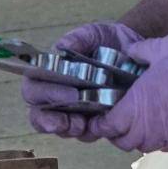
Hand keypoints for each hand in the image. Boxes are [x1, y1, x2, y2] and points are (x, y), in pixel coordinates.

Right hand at [13, 19, 151, 136]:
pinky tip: (97, 128)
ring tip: (83, 126)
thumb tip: (62, 48)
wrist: (134, 52)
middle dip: (51, 120)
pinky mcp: (90, 122)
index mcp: (48, 73)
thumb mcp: (93, 34)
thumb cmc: (105, 41)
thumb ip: (78, 38)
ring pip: (59, 127)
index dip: (44, 95)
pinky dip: (88, 133)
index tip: (67, 96)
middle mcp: (54, 95)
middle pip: (39, 114)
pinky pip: (83, 134)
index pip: (33, 88)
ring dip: (68, 129)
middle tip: (71, 120)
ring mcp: (71, 111)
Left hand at [93, 30, 167, 154]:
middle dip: (116, 133)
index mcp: (137, 108)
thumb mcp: (160, 47)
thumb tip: (129, 53)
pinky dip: (160, 137)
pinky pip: (167, 144)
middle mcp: (151, 129)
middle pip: (123, 142)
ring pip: (145, 146)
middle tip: (117, 118)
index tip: (98, 117)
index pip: (107, 127)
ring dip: (138, 137)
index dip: (99, 123)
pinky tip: (164, 121)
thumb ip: (138, 52)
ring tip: (140, 120)